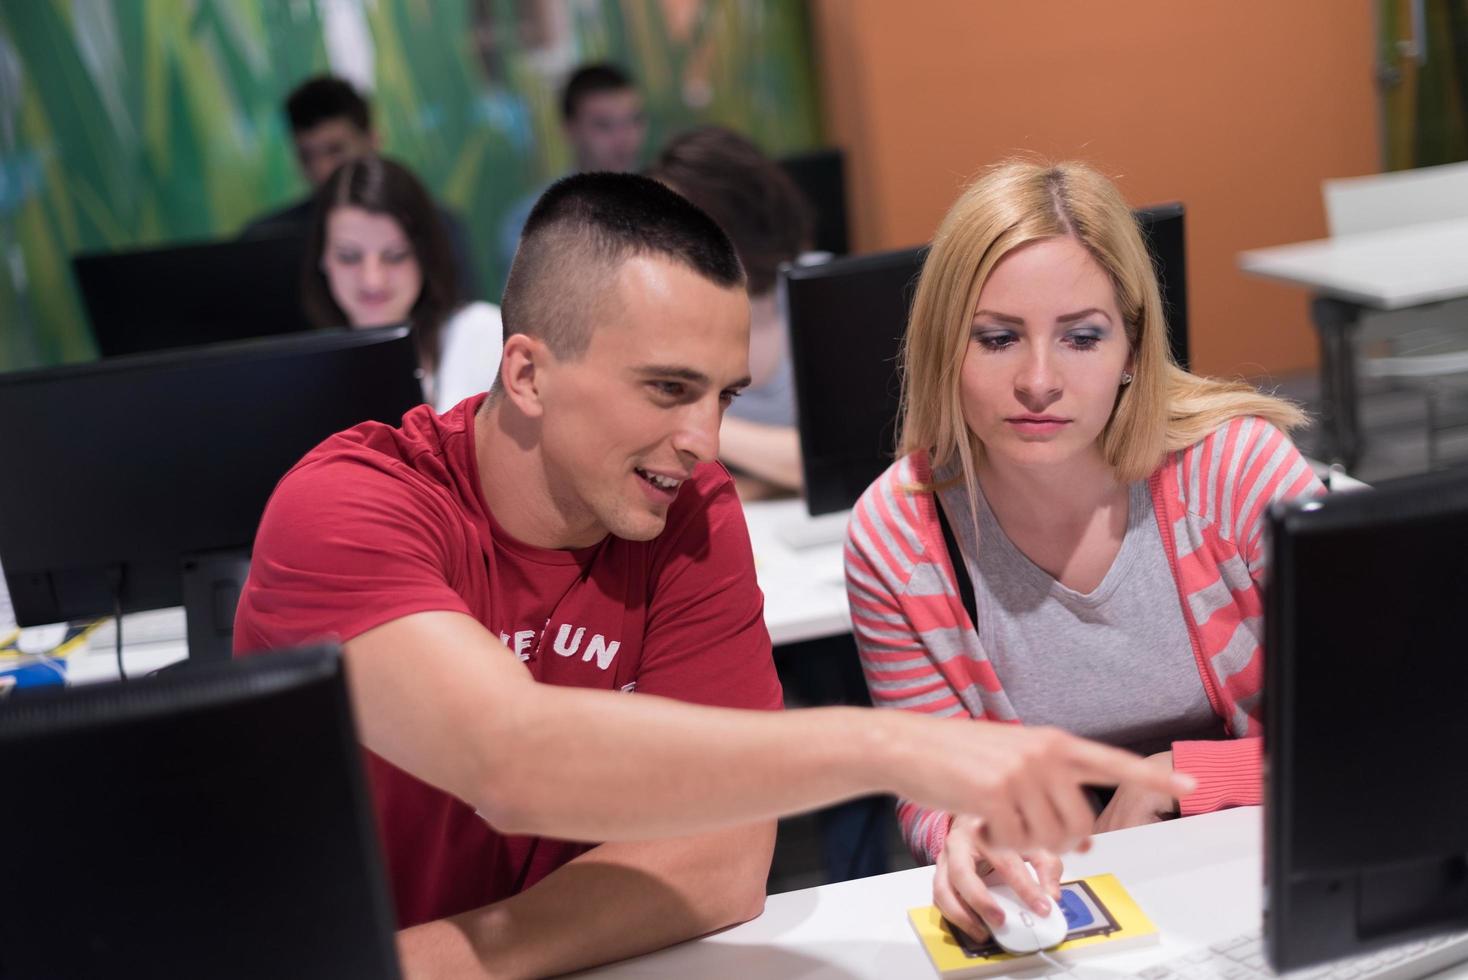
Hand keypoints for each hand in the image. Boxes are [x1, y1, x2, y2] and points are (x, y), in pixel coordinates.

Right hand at [884, 716, 1194, 854]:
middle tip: (1024, 829)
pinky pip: (1015, 842)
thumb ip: (1052, 788)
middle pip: (1079, 821)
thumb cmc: (959, 755)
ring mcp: (1021, 772)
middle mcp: (1044, 754)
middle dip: (1055, 839)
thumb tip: (1085, 836)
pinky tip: (980, 821)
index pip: (1113, 762)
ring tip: (997, 819)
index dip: (1153, 777)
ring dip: (1023, 842)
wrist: (910, 746)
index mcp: (1054, 742)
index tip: (1189, 784)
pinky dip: (999, 844)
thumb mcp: (1014, 759)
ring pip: (1049, 837)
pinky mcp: (995, 794)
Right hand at [933, 814, 1061, 945]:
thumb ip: (1045, 866)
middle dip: (981, 901)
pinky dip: (953, 915)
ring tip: (983, 932)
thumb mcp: (1028, 841)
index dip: (1026, 888)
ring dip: (962, 915)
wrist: (973, 818)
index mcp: (985, 831)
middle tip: (1001, 921)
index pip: (1005, 862)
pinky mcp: (939, 873)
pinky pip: (939, 897)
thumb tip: (1052, 896)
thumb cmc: (1001, 832)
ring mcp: (944, 859)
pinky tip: (973, 926)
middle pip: (962, 873)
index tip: (1042, 908)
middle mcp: (959, 843)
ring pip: (943, 888)